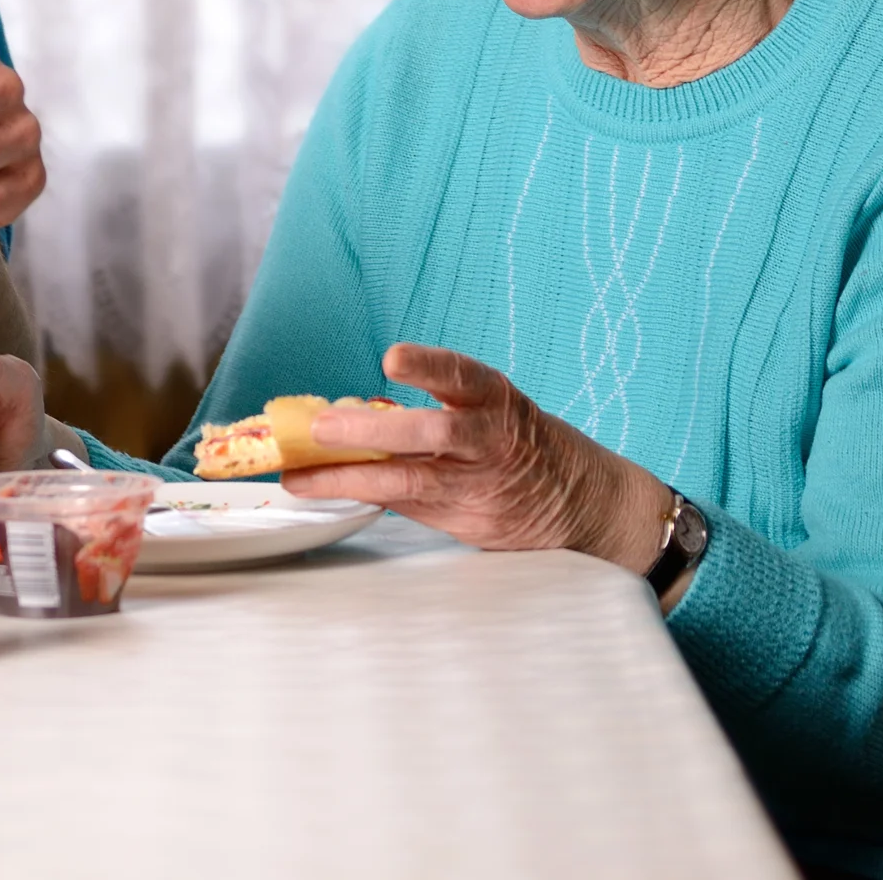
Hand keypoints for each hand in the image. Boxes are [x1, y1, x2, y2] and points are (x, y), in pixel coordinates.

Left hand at [280, 344, 670, 571]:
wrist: (584, 501)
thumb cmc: (520, 442)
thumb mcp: (491, 412)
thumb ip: (434, 412)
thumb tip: (348, 414)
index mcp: (496, 400)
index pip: (462, 375)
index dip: (429, 366)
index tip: (392, 359)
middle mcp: (489, 441)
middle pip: (432, 433)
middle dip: (372, 430)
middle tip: (321, 426)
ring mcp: (478, 487)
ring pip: (410, 482)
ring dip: (348, 477)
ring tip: (299, 475)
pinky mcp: (468, 522)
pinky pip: (406, 508)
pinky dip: (361, 496)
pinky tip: (320, 489)